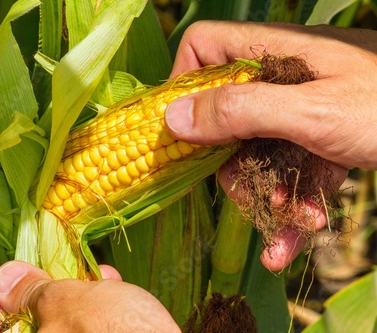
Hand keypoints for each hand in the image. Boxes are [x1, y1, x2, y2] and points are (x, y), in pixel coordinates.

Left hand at [0, 261, 179, 332]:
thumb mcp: (69, 304)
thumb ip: (33, 291)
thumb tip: (4, 277)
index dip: (0, 304)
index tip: (14, 281)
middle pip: (34, 330)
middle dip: (47, 296)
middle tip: (57, 271)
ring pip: (66, 331)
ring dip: (78, 300)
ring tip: (98, 275)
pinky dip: (97, 314)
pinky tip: (114, 289)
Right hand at [164, 21, 376, 269]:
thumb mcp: (310, 111)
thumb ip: (241, 111)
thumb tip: (172, 118)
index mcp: (270, 55)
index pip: (203, 49)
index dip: (184, 84)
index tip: (183, 131)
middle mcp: (278, 80)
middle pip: (225, 116)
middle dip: (231, 165)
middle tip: (246, 196)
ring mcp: (299, 111)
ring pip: (257, 151)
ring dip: (268, 195)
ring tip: (290, 223)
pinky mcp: (319, 139)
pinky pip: (292, 170)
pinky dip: (294, 203)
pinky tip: (300, 234)